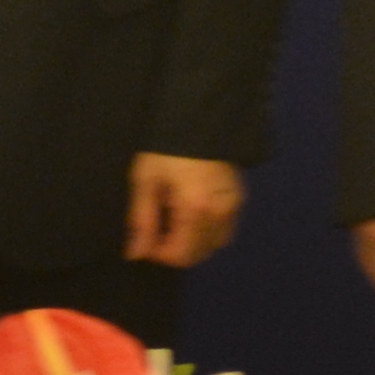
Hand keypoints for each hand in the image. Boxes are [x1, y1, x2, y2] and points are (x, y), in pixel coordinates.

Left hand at [125, 154, 245, 269]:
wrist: (200, 119)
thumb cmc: (167, 150)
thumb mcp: (146, 181)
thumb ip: (142, 220)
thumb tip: (135, 254)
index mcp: (195, 209)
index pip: (180, 255)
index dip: (159, 254)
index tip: (146, 237)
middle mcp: (219, 213)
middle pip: (198, 254)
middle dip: (175, 248)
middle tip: (159, 225)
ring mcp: (234, 206)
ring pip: (214, 245)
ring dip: (194, 243)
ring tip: (176, 218)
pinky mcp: (239, 198)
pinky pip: (225, 230)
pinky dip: (209, 231)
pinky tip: (194, 214)